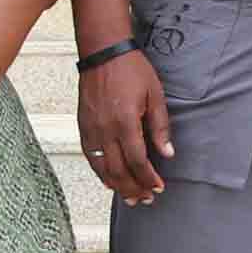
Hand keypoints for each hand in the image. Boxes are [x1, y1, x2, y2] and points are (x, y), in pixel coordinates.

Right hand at [78, 49, 172, 204]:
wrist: (103, 52)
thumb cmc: (131, 70)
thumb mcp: (155, 96)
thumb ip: (160, 127)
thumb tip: (167, 153)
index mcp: (125, 123)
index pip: (138, 161)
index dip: (148, 178)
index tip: (158, 187)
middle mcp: (105, 130)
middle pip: (119, 171)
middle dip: (133, 188)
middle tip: (145, 199)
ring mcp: (92, 129)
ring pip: (102, 168)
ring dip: (117, 186)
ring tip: (130, 197)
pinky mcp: (84, 126)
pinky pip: (90, 156)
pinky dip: (100, 172)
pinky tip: (109, 181)